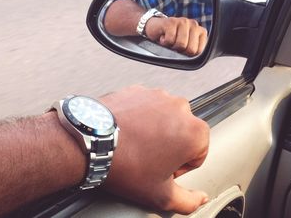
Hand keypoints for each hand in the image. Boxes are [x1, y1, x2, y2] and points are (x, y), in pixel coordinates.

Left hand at [100, 85, 209, 214]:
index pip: (198, 154)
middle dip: (170, 146)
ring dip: (156, 131)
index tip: (163, 170)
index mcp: (194, 132)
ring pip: (165, 118)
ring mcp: (159, 96)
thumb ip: (188, 201)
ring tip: (136, 145)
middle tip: (148, 159)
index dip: (180, 167)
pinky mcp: (140, 90)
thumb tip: (199, 198)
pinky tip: (127, 132)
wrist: (91, 141)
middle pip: (182, 133)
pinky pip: (147, 107)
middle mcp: (180, 108)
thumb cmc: (125, 164)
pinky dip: (141, 118)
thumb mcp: (160, 195)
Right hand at [145, 17, 207, 55]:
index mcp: (201, 32)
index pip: (199, 51)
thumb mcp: (186, 47)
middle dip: (180, 51)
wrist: (155, 28)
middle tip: (175, 44)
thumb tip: (193, 59)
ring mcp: (183, 21)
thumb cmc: (172, 39)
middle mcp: (194, 25)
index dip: (188, 54)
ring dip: (171, 46)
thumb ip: (193, 52)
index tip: (182, 48)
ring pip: (181, 45)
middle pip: (191, 49)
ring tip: (170, 39)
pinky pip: (170, 40)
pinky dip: (164, 42)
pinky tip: (163, 36)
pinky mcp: (171, 21)